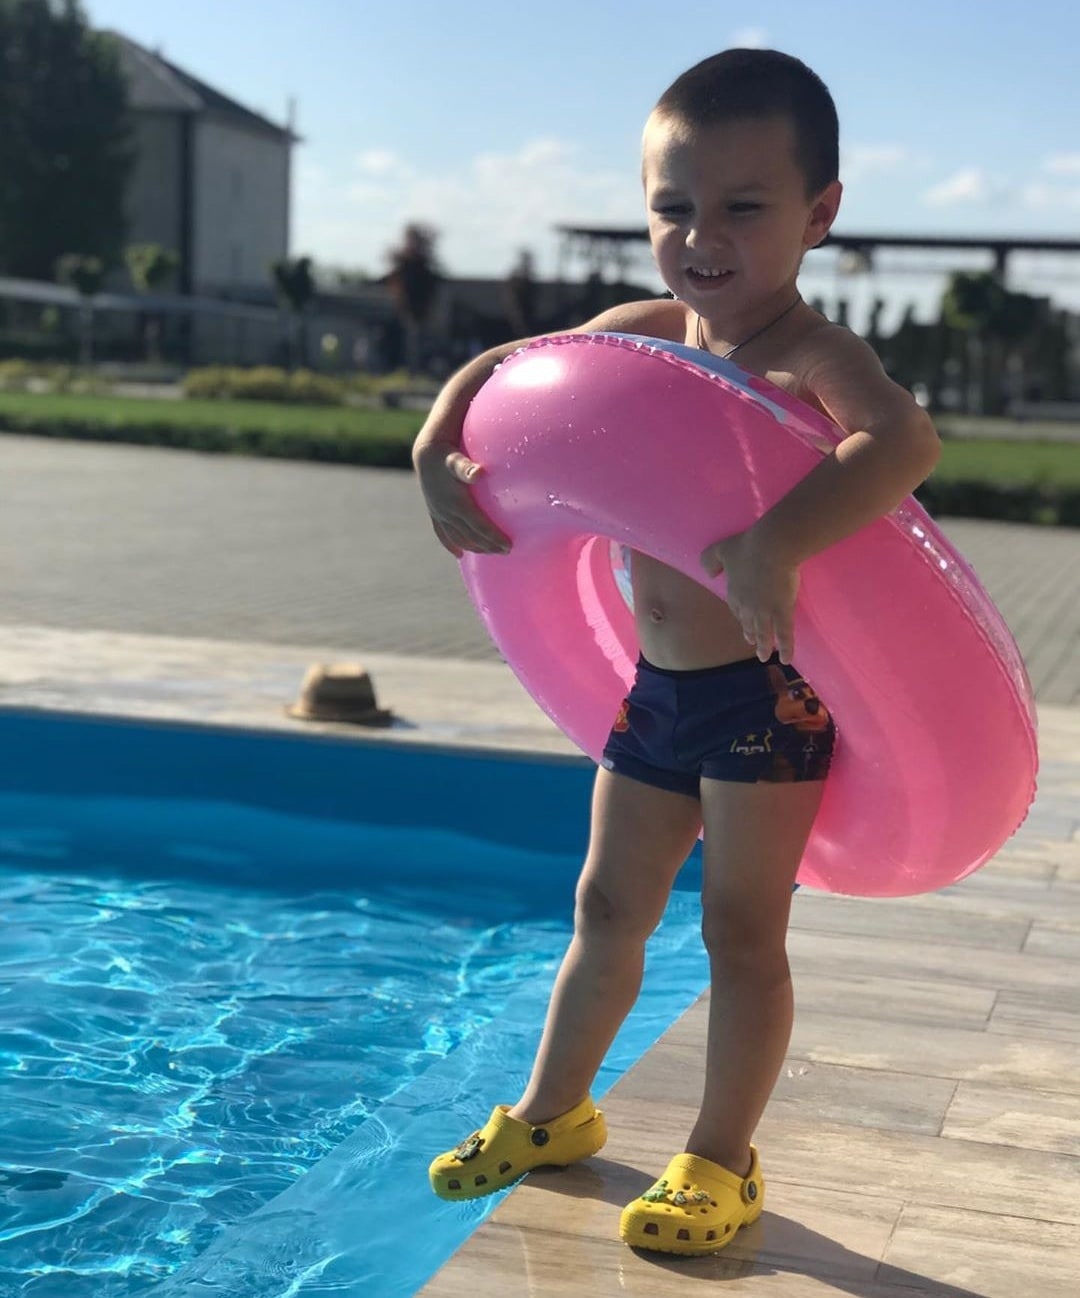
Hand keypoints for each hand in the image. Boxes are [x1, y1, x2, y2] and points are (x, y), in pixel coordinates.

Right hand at [415, 445, 511, 556]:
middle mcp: (447, 512)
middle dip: (489, 546)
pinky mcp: (434, 513)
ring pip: (458, 538)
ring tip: (490, 552)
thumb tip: (479, 472)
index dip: (493, 537)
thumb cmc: (446, 455)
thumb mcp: (456, 460)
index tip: (508, 546)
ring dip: (475, 547)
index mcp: (456, 503)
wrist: (425, 453)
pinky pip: (443, 534)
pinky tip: (460, 554)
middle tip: (506, 552)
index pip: (479, 526)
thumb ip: (466, 468)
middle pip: (471, 536)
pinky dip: (451, 545)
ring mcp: (439, 515)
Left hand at [700, 528, 799, 663]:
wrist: (770, 547)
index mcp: (734, 593)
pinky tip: (786, 659)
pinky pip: (784, 633)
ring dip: (764, 646)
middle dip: (750, 633)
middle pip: (748, 623)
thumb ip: (710, 561)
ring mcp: (764, 611)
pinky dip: (786, 647)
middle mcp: (747, 607)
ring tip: (764, 656)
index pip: (736, 609)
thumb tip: (709, 574)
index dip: (740, 616)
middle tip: (753, 642)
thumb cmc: (747, 546)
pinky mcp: (782, 611)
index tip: (744, 622)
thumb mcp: (720, 549)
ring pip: (763, 633)